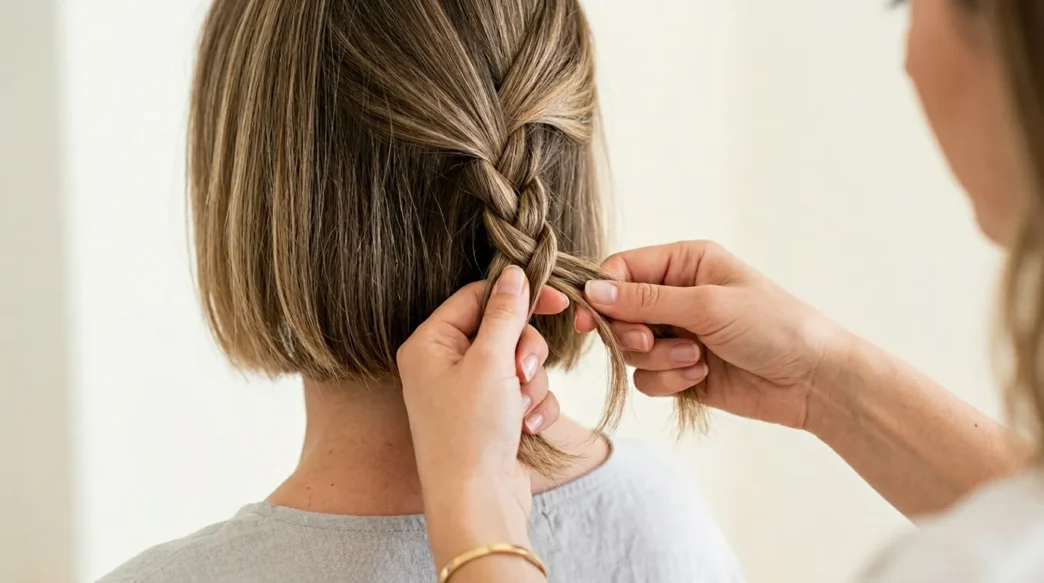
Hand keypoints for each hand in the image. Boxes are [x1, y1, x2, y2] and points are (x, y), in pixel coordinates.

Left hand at [397, 266, 566, 547]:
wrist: (477, 503)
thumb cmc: (471, 432)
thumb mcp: (490, 361)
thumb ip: (505, 313)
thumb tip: (515, 274)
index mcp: (430, 344)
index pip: (477, 297)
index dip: (517, 297)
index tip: (557, 300)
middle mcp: (444, 365)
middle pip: (503, 329)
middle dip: (525, 351)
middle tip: (522, 372)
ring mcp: (469, 393)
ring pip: (520, 362)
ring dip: (531, 383)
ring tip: (519, 410)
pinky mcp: (492, 417)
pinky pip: (525, 393)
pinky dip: (533, 407)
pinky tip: (526, 429)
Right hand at [575, 240, 851, 430]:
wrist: (812, 380)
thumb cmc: (773, 326)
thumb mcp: (707, 304)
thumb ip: (646, 300)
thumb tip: (593, 292)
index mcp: (685, 263)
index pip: (622, 270)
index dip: (601, 294)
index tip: (591, 320)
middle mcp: (676, 295)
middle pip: (618, 312)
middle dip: (631, 332)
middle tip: (648, 339)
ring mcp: (677, 334)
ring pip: (630, 349)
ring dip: (658, 358)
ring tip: (695, 358)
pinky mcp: (681, 370)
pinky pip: (647, 378)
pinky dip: (669, 380)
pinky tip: (701, 376)